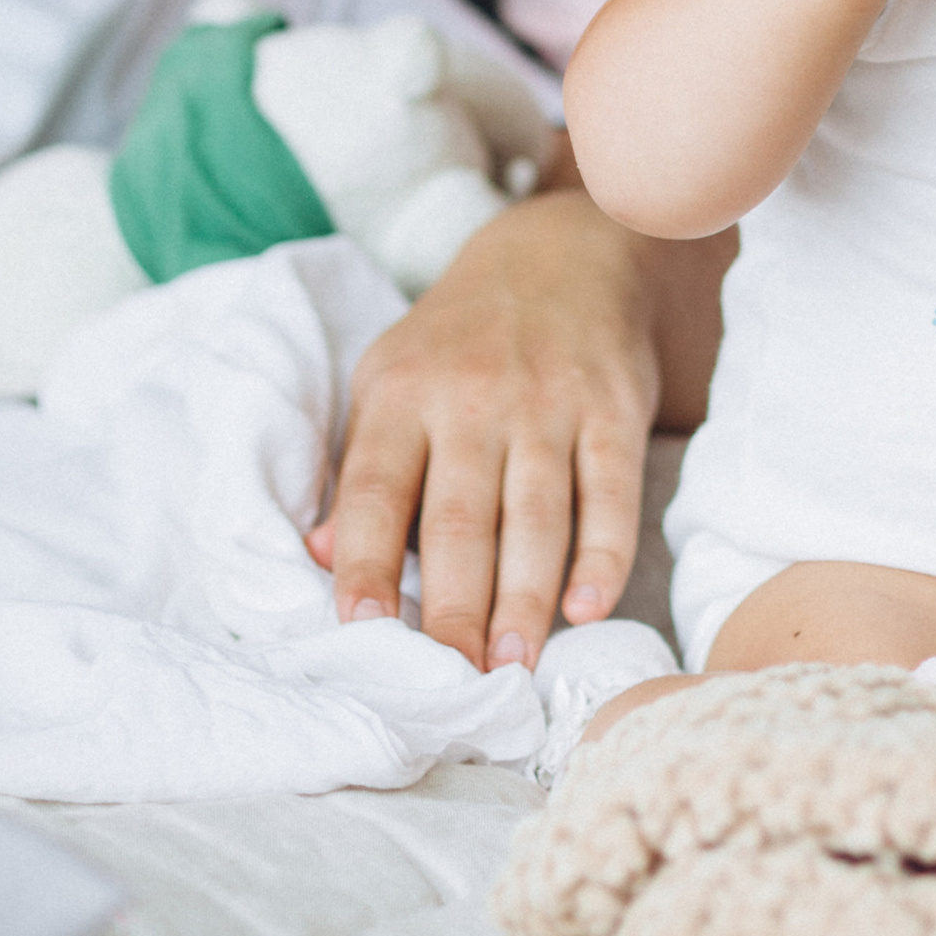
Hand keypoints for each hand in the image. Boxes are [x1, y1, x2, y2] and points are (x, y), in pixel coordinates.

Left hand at [308, 186, 659, 671]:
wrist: (560, 254)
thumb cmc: (459, 341)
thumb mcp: (391, 381)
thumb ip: (360, 471)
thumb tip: (321, 557)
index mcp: (403, 393)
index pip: (375, 491)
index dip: (364, 563)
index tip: (360, 631)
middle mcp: (474, 396)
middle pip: (459, 520)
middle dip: (454, 608)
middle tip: (454, 681)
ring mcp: (549, 402)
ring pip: (535, 517)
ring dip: (524, 599)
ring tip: (513, 665)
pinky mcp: (614, 408)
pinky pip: (609, 493)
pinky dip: (602, 555)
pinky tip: (587, 608)